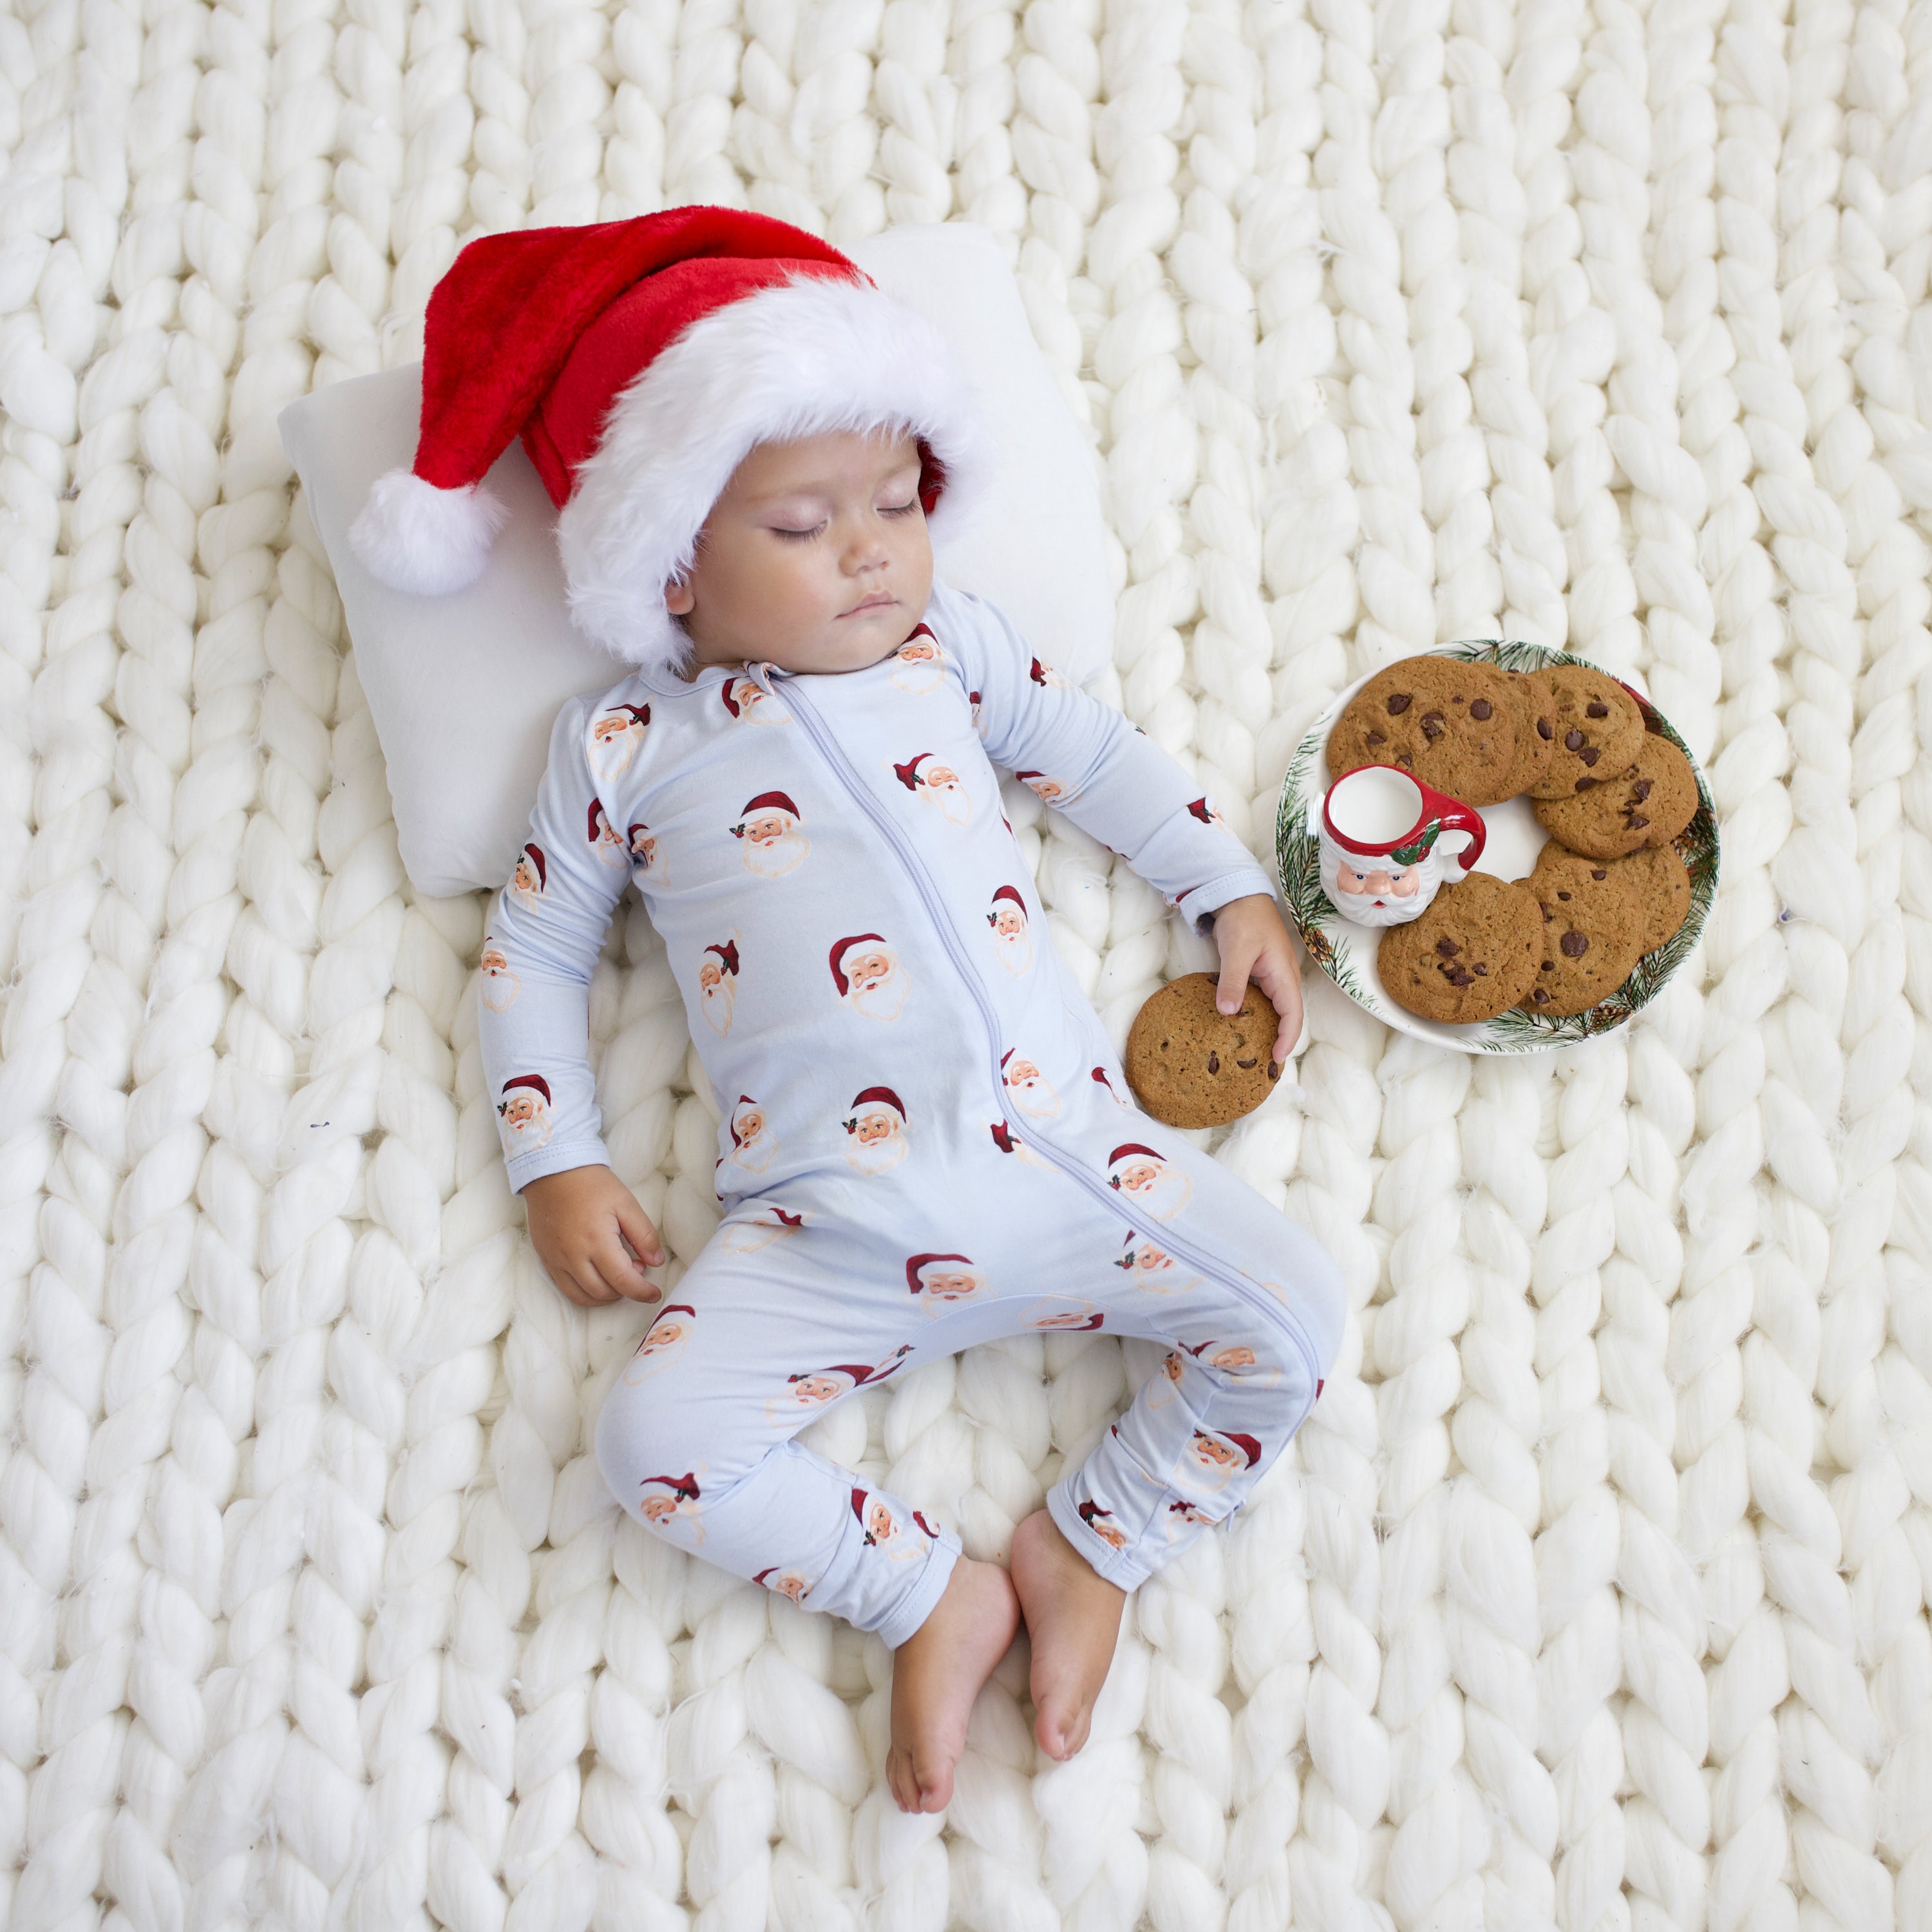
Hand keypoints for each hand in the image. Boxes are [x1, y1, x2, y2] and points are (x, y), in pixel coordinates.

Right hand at [522, 1165, 665, 1307]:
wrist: (553, 1171)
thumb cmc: (592, 1184)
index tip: (654, 1294)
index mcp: (596, 1241)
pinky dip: (585, 1292)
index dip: (641, 1292)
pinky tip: (597, 1277)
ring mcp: (556, 1260)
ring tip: (617, 1275)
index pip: (622, 1280)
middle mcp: (573, 1256)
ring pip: (582, 1297)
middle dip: (625, 1290)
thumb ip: (644, 1234)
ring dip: (605, 1296)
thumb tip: (656, 1262)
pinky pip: (565, 1288)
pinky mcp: (546, 1259)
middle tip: (636, 1269)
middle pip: (603, 1292)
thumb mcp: (626, 1203)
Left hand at [1210, 894, 1303, 1069]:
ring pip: (1274, 1010)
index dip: (1287, 1038)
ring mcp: (1271, 976)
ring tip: (1253, 1052)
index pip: (1293, 1014)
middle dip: (1280, 1041)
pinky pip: (1261, 1001)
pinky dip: (1255, 1016)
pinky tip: (1240, 1027)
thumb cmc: (1243, 919)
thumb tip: (1227, 1012)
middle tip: (1264, 1065)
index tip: (1276, 1058)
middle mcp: (1282, 979)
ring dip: (1268, 1030)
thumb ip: (1232, 981)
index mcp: (1283, 974)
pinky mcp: (1258, 974)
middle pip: (1287, 1016)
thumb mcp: (1236, 950)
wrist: (1239, 895)